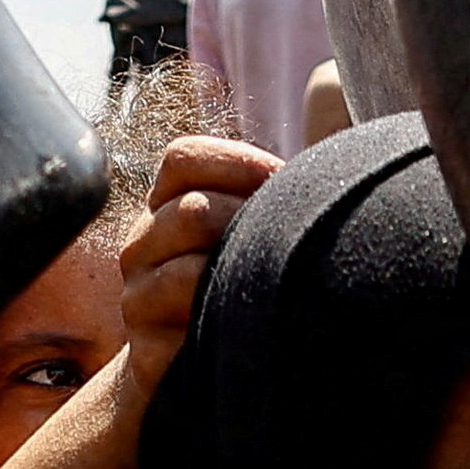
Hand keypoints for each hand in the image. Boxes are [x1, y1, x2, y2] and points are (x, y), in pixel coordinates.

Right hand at [113, 136, 281, 384]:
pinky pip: (184, 335)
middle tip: (283, 251)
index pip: (183, 157)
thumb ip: (291, 173)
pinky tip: (249, 335)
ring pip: (186, 273)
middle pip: (191, 210)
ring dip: (240, 282)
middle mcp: (141, 245)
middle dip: (248, 228)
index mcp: (166, 205)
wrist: (202, 378)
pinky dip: (225, 334)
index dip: (240, 165)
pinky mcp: (145, 355)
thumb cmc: (249, 290)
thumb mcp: (263, 228)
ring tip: (269, 293)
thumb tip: (333, 91)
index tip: (283, 187)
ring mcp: (136, 299)